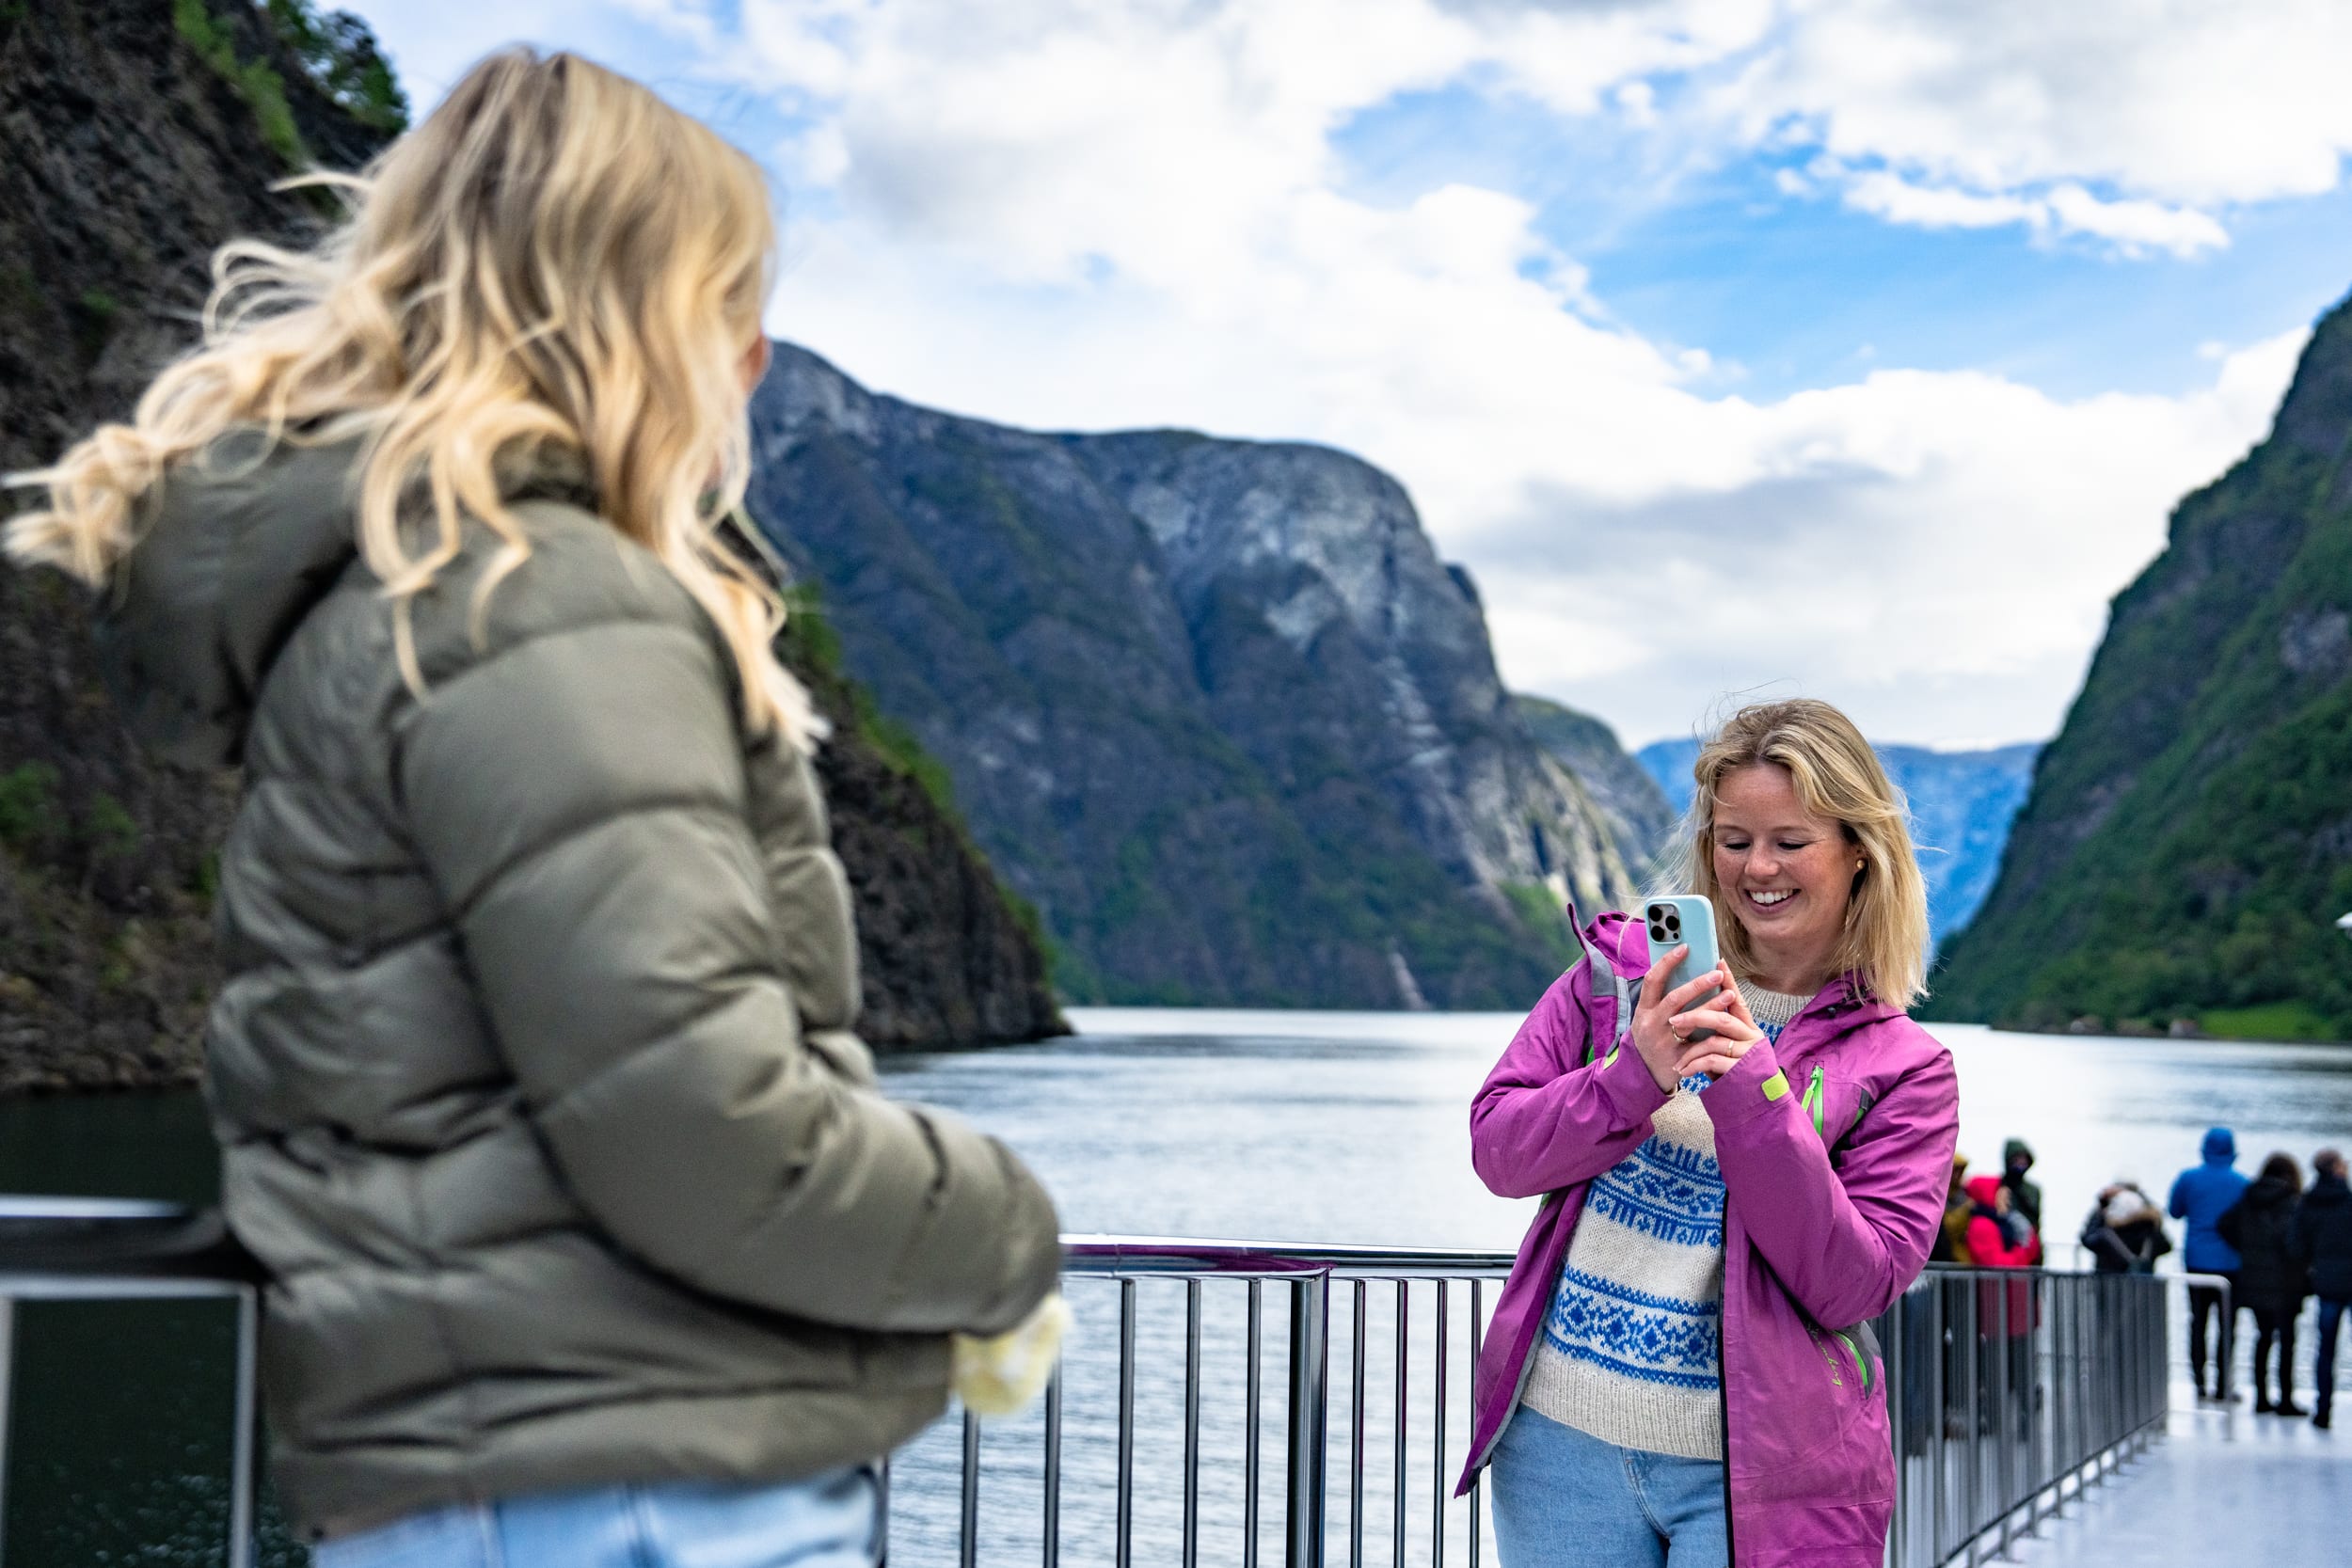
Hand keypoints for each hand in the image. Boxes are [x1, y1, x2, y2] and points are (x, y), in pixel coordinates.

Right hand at [1631, 946, 1738, 1092]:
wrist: (1642, 1073)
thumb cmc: (1649, 1037)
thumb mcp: (1647, 1016)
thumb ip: (1661, 998)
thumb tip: (1684, 970)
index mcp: (1643, 1009)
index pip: (1652, 980)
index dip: (1667, 962)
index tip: (1685, 947)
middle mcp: (1651, 1023)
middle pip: (1674, 999)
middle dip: (1697, 984)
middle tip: (1718, 973)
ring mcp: (1663, 1041)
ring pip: (1689, 1021)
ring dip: (1711, 1006)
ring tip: (1730, 994)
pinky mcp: (1677, 1057)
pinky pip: (1699, 1042)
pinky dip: (1714, 1031)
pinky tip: (1729, 1022)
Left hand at [1671, 964, 1764, 1080]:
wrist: (1753, 1101)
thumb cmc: (1733, 1069)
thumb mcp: (1729, 1047)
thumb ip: (1719, 1029)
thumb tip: (1694, 1005)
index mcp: (1748, 1027)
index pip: (1738, 999)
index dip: (1729, 980)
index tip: (1718, 961)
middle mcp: (1752, 1037)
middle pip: (1721, 1018)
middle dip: (1694, 1017)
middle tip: (1673, 1021)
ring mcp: (1748, 1054)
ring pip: (1714, 1041)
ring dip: (1690, 1050)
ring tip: (1676, 1059)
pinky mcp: (1741, 1071)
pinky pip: (1712, 1062)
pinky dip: (1694, 1066)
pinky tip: (1683, 1072)